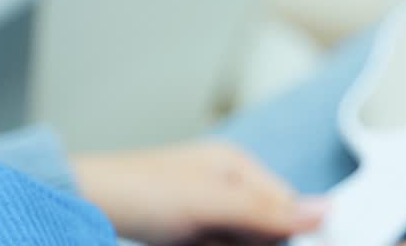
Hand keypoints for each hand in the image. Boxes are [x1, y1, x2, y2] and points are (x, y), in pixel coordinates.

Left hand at [72, 140, 325, 244]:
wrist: (80, 204)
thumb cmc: (141, 191)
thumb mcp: (214, 203)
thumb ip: (268, 210)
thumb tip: (325, 210)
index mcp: (236, 167)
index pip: (285, 204)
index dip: (292, 230)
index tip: (294, 242)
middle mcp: (223, 187)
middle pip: (263, 228)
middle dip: (253, 241)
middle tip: (212, 238)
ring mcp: (202, 212)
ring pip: (238, 241)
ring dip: (226, 244)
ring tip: (192, 238)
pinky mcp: (184, 234)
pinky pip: (215, 244)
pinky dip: (210, 245)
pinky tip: (185, 240)